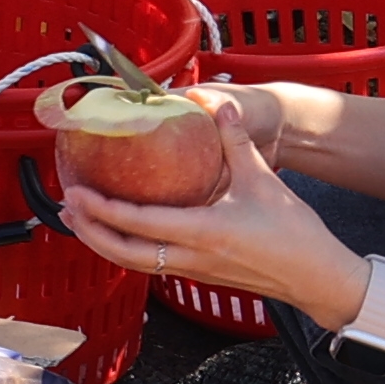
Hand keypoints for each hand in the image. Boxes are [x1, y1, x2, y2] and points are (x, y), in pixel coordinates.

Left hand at [49, 105, 360, 317]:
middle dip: (90, 231)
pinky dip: (127, 249)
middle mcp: (190, 256)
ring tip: (81, 220)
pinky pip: (151, 264)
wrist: (318, 278)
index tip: (76, 193)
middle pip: (124, 252)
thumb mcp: (262, 180)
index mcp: (202, 232)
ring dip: (104, 243)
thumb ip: (235, 141)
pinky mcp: (200, 274)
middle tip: (66, 208)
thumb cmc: (294, 234)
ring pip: (135, 263)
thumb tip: (217, 105)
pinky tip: (121, 232)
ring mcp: (193, 269)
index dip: (102, 210)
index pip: (138, 223)